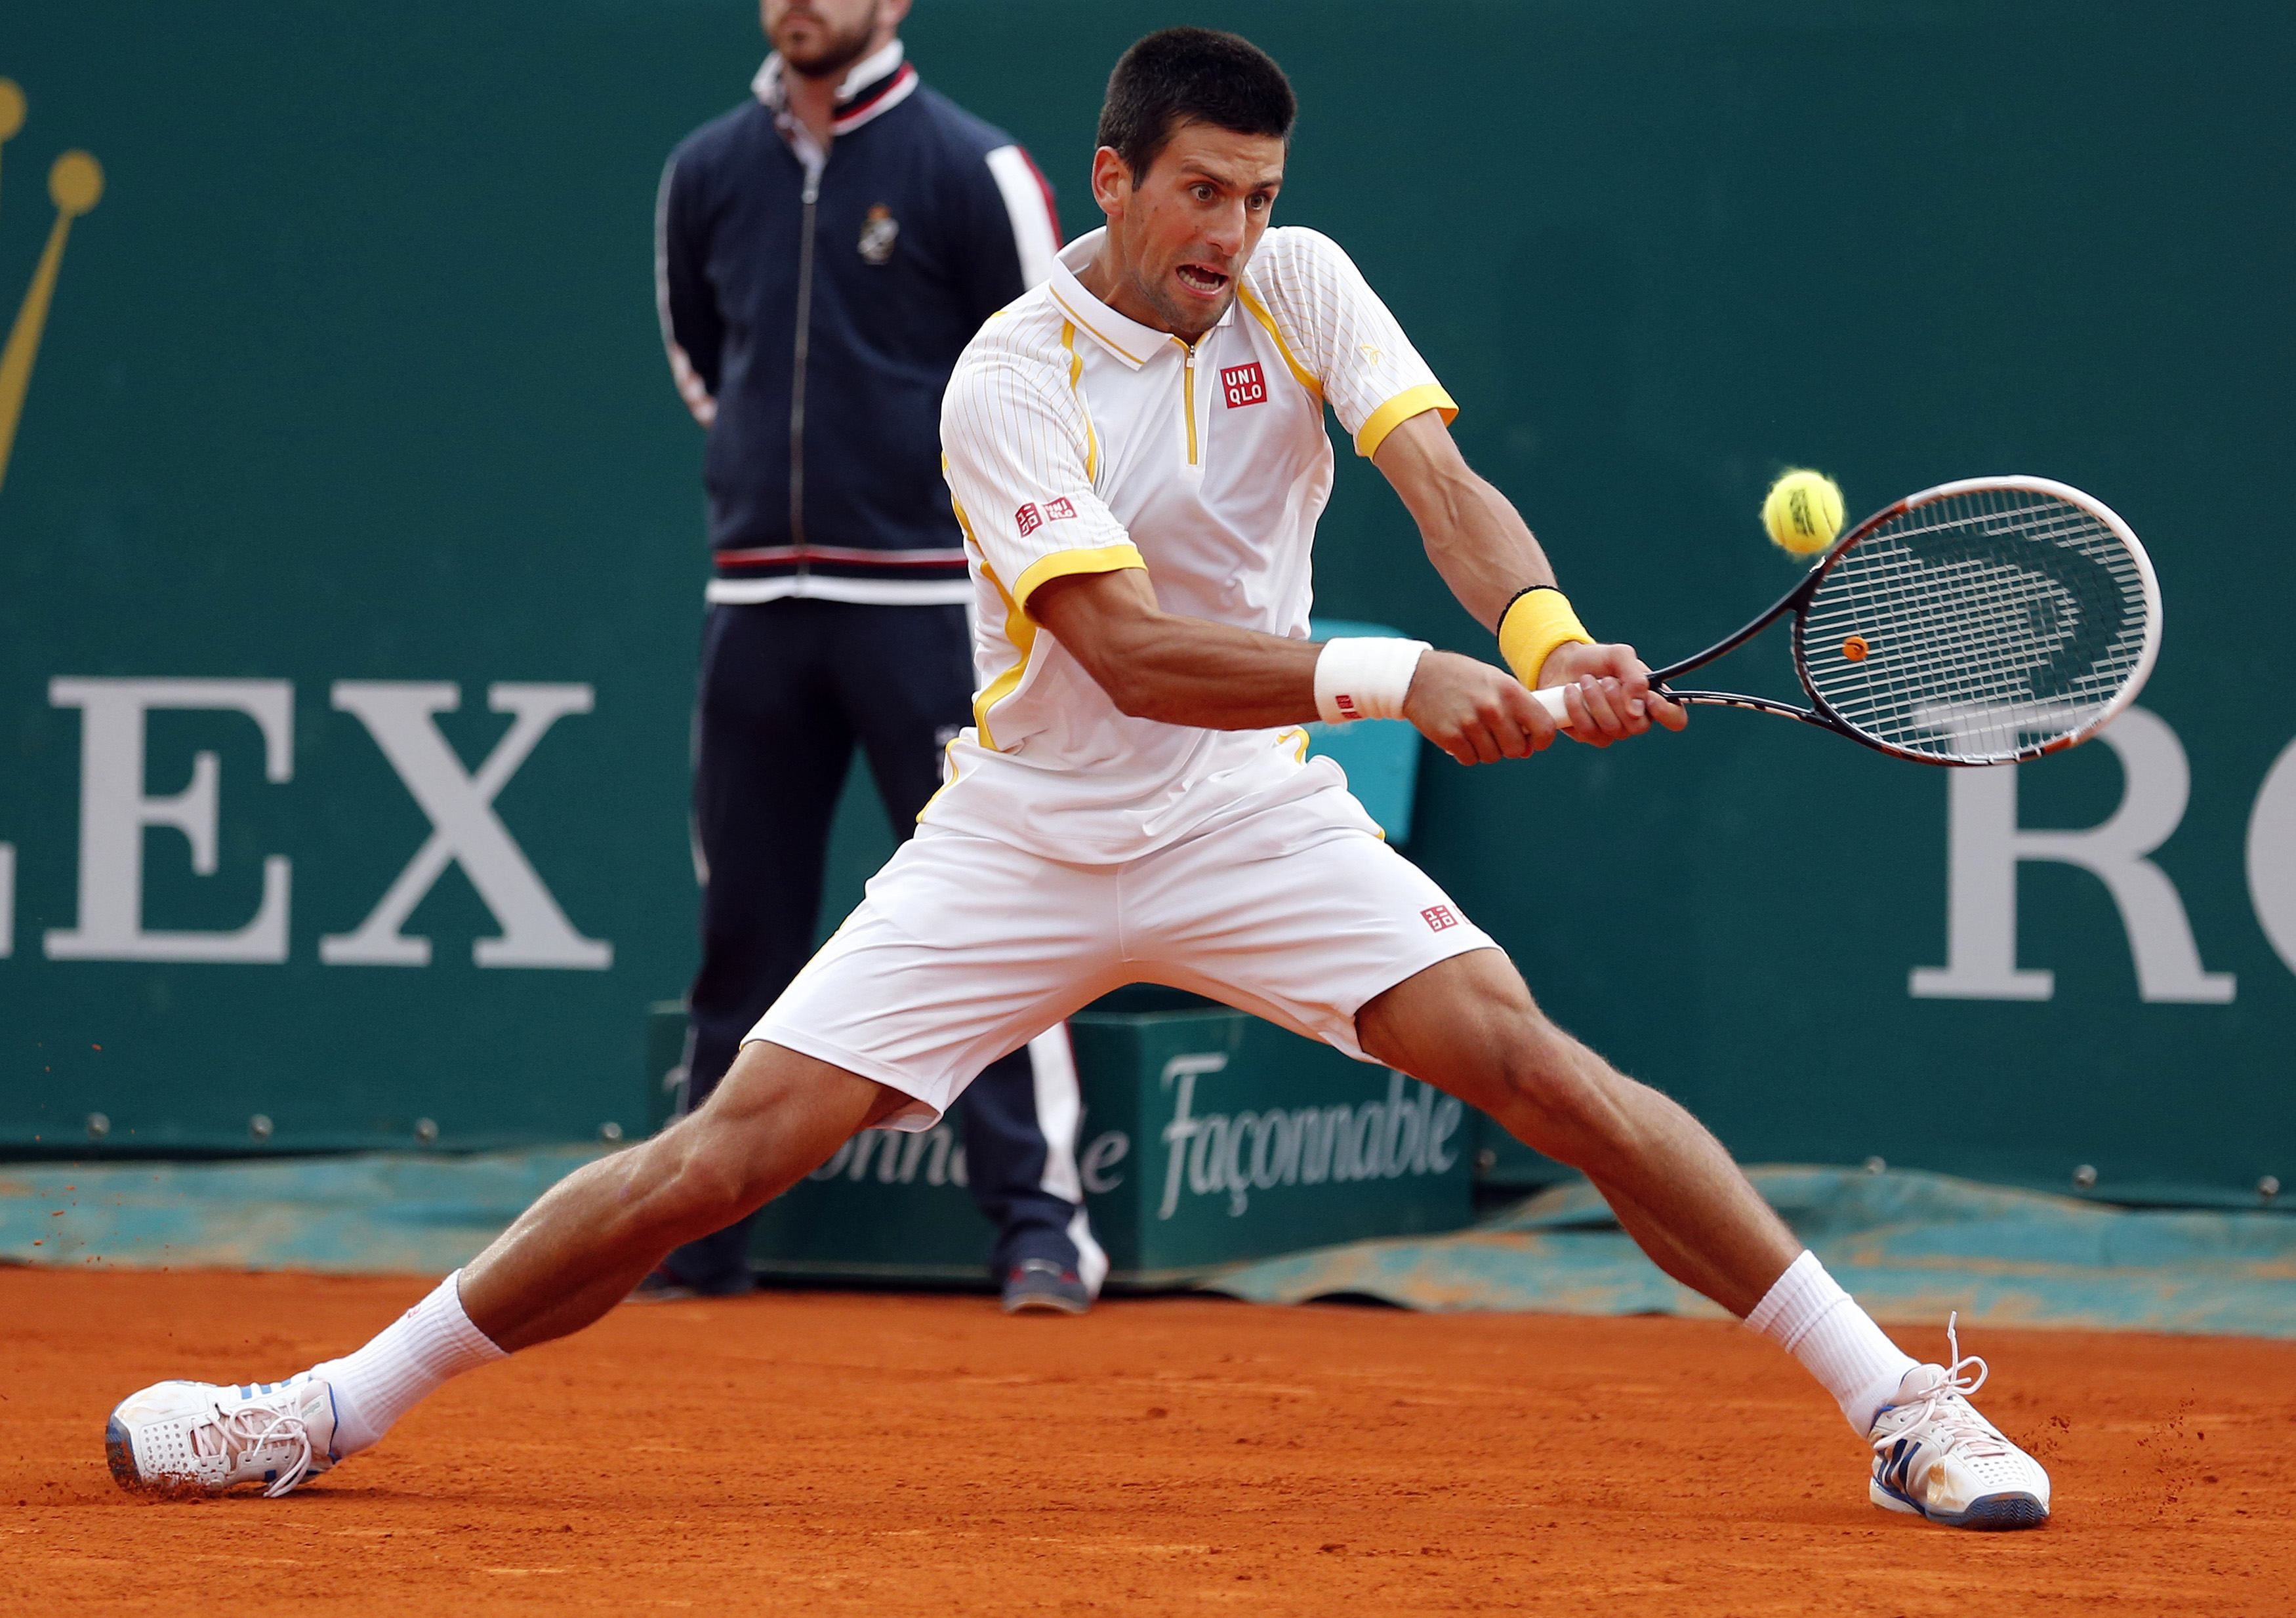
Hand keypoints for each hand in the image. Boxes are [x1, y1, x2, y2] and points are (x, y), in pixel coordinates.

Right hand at [1401, 651, 1560, 765]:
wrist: (1418, 675)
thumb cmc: (1462, 678)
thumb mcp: (1495, 681)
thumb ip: (1517, 708)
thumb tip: (1530, 746)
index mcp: (1510, 691)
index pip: (1543, 727)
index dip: (1542, 740)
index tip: (1534, 742)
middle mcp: (1493, 708)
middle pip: (1517, 749)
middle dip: (1509, 746)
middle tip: (1496, 734)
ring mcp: (1471, 723)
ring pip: (1492, 756)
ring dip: (1486, 749)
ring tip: (1474, 731)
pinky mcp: (1450, 737)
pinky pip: (1470, 759)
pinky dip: (1467, 753)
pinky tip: (1460, 736)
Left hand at [1537, 642, 1687, 747]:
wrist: (1563, 664)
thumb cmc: (1598, 660)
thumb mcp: (1619, 655)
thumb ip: (1634, 675)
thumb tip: (1637, 708)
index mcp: (1651, 698)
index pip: (1675, 718)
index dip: (1667, 713)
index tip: (1649, 698)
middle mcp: (1636, 718)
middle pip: (1638, 727)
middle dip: (1618, 700)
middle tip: (1606, 680)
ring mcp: (1612, 730)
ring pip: (1612, 729)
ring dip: (1596, 701)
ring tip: (1585, 680)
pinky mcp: (1589, 735)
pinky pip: (1587, 731)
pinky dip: (1577, 708)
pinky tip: (1570, 691)